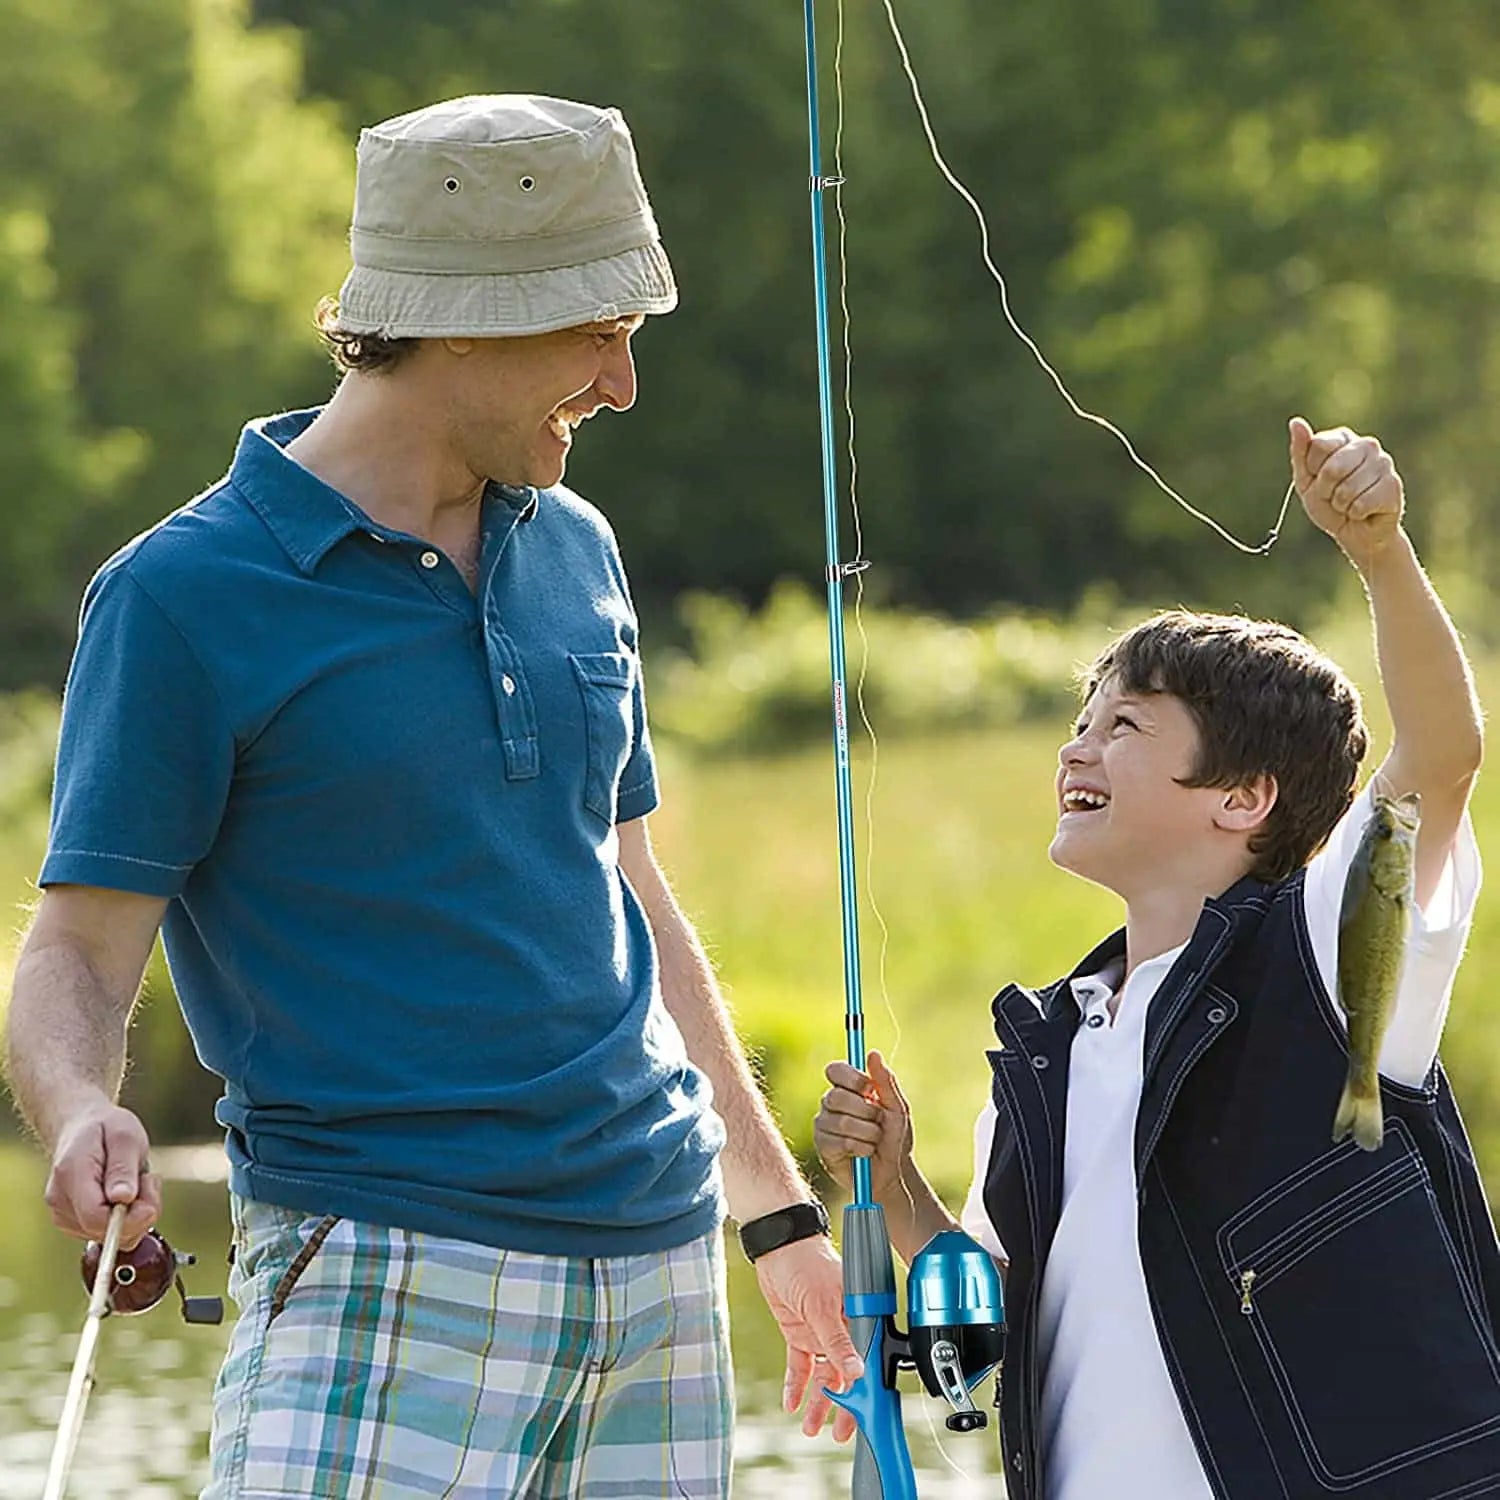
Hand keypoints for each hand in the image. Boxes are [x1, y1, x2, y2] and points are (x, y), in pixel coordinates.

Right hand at [44, 1101, 161, 1249]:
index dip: (128, 1219)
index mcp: (71, 1174)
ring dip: (133, 1214)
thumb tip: (123, 1199)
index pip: (94, 1216)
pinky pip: (106, 1232)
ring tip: (137, 1181)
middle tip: (148, 1181)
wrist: (82, 1127)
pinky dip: (125, 1218)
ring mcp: (64, 1214)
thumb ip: (123, 1168)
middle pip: (101, 1230)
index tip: (151, 1203)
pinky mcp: (73, 1222)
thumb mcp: (124, 1136)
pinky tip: (127, 1194)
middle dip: (137, 1213)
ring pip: (107, 1235)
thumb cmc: (105, 1128)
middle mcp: (61, 1200)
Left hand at [754, 1233, 863, 1441]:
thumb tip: (856, 1371)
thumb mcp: (822, 1305)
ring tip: (811, 1427)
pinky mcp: (800, 1332)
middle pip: (847, 1376)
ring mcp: (821, 1332)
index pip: (868, 1363)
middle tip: (838, 1434)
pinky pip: (801, 1365)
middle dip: (843, 1406)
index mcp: (861, 1318)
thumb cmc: (807, 1262)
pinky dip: (796, 1385)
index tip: (864, 1420)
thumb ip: (838, 1341)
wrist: (777, 1245)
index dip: (867, 1393)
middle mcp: (844, 1329)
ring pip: (824, 1376)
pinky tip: (792, 1403)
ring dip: (818, 1401)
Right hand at [814, 1050, 913, 1199]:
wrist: (893, 1172)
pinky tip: (865, 1153)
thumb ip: (885, 1081)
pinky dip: (861, 1147)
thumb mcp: (897, 1107)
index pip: (834, 1070)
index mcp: (848, 1088)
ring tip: (874, 1141)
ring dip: (868, 1133)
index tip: (869, 1089)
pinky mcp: (823, 1146)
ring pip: (841, 1121)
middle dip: (866, 1111)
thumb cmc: (894, 1137)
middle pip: (837, 1096)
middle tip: (878, 1121)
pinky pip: (839, 1141)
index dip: (851, 1077)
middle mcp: (831, 1103)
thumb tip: (873, 1053)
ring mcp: (824, 1124)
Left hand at [1289, 417, 1404, 569]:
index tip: (1319, 479)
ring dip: (1341, 505)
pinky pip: (1361, 504)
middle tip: (1333, 496)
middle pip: (1332, 468)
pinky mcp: (1393, 486)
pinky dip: (1355, 514)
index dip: (1312, 470)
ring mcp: (1384, 464)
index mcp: (1344, 438)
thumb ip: (1301, 451)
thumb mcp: (1306, 480)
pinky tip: (1363, 512)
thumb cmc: (1329, 504)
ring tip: (1349, 504)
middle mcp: (1367, 445)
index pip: (1317, 445)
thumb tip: (1296, 422)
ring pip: (1346, 489)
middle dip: (1325, 491)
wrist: (1354, 533)